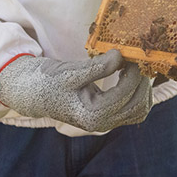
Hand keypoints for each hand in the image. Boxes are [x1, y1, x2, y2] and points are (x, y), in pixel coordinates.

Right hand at [0, 49, 152, 132]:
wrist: (33, 93)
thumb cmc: (48, 81)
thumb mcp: (70, 72)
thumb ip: (96, 67)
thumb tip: (121, 56)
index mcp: (92, 116)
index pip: (125, 94)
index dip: (132, 72)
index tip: (129, 53)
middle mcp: (102, 124)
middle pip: (138, 105)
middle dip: (142, 81)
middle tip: (137, 59)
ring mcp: (106, 122)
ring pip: (139, 110)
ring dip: (143, 89)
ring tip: (135, 67)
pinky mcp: (107, 116)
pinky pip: (132, 109)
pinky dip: (137, 94)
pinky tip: (130, 75)